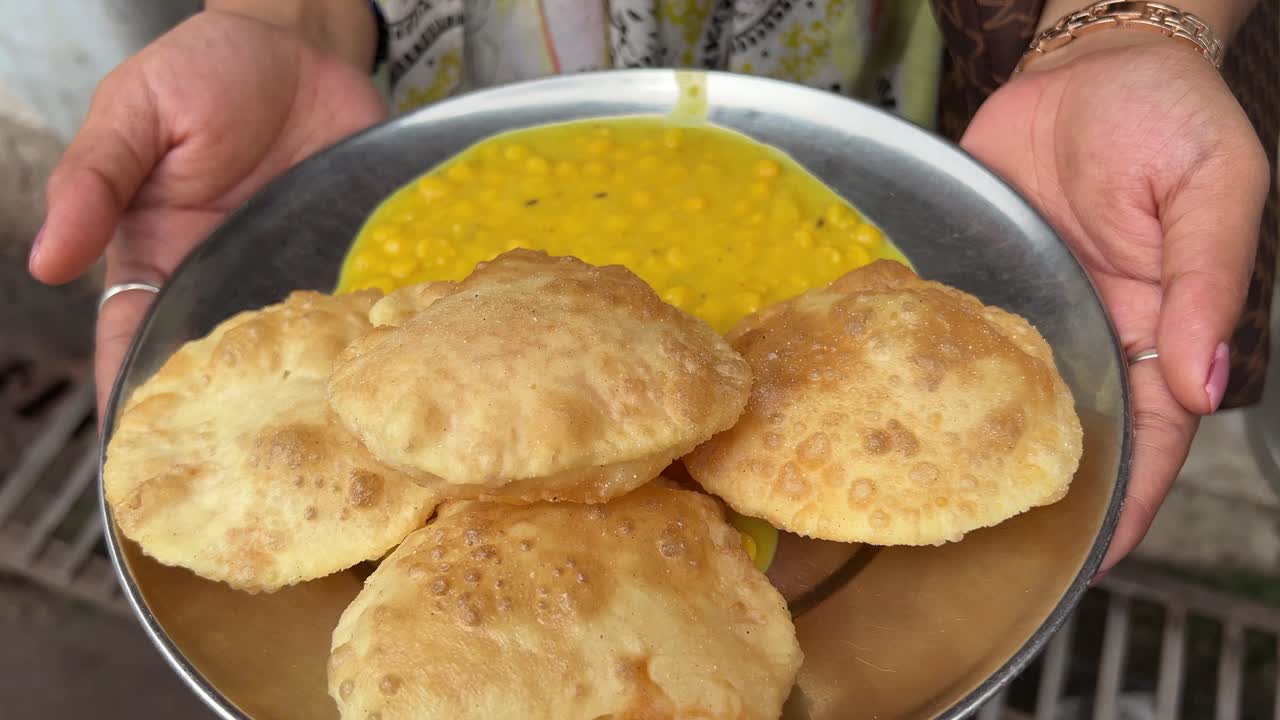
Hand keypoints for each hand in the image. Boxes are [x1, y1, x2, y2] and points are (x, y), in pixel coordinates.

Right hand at [28, 10, 386, 417]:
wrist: (300, 43)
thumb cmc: (207, 71)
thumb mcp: (134, 113)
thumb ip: (95, 181)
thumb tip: (46, 260)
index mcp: (158, 255)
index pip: (131, 340)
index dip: (129, 397)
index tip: (135, 456)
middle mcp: (225, 277)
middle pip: (214, 366)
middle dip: (220, 418)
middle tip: (234, 476)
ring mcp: (289, 272)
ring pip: (286, 352)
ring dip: (293, 392)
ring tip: (303, 446)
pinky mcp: (346, 257)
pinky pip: (349, 310)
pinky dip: (356, 342)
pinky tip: (363, 378)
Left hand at [961, 31, 1269, 574]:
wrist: (1087, 61)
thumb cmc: (1167, 115)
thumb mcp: (1213, 188)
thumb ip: (1206, 282)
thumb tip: (1204, 377)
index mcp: (1158, 329)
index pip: (1150, 440)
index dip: (1125, 503)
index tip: (1090, 563)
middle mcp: (1089, 336)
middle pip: (1067, 438)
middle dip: (1037, 497)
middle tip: (988, 556)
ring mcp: (1027, 314)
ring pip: (1002, 401)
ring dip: (972, 451)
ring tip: (928, 506)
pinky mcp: (976, 282)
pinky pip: (953, 339)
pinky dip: (927, 378)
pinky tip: (889, 414)